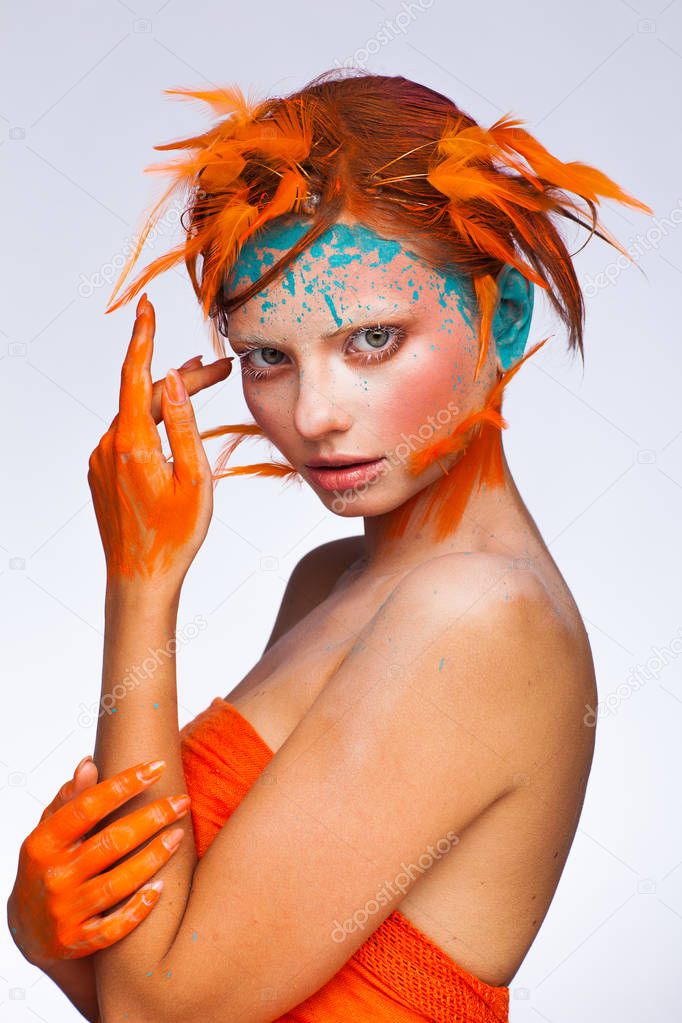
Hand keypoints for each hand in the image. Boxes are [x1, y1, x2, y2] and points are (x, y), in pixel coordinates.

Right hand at [7, 757, 187, 962]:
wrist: (27, 930)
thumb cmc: (47, 866)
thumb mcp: (47, 831)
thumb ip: (68, 799)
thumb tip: (88, 763)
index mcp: (43, 843)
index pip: (87, 806)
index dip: (125, 784)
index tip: (157, 767)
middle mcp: (53, 877)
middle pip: (111, 842)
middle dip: (152, 818)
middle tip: (182, 801)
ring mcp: (65, 912)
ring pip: (118, 883)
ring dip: (154, 857)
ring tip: (180, 834)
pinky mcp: (78, 941)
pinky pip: (116, 927)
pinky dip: (140, 908)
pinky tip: (162, 887)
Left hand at [87, 293, 232, 591]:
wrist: (140, 579)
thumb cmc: (176, 535)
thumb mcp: (194, 477)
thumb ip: (183, 423)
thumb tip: (174, 378)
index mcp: (131, 443)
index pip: (134, 375)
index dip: (142, 337)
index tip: (146, 307)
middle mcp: (108, 446)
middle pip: (144, 395)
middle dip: (182, 379)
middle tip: (222, 370)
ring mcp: (102, 460)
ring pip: (137, 415)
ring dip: (168, 400)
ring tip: (203, 387)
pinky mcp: (103, 473)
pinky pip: (128, 435)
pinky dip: (152, 423)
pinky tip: (174, 426)